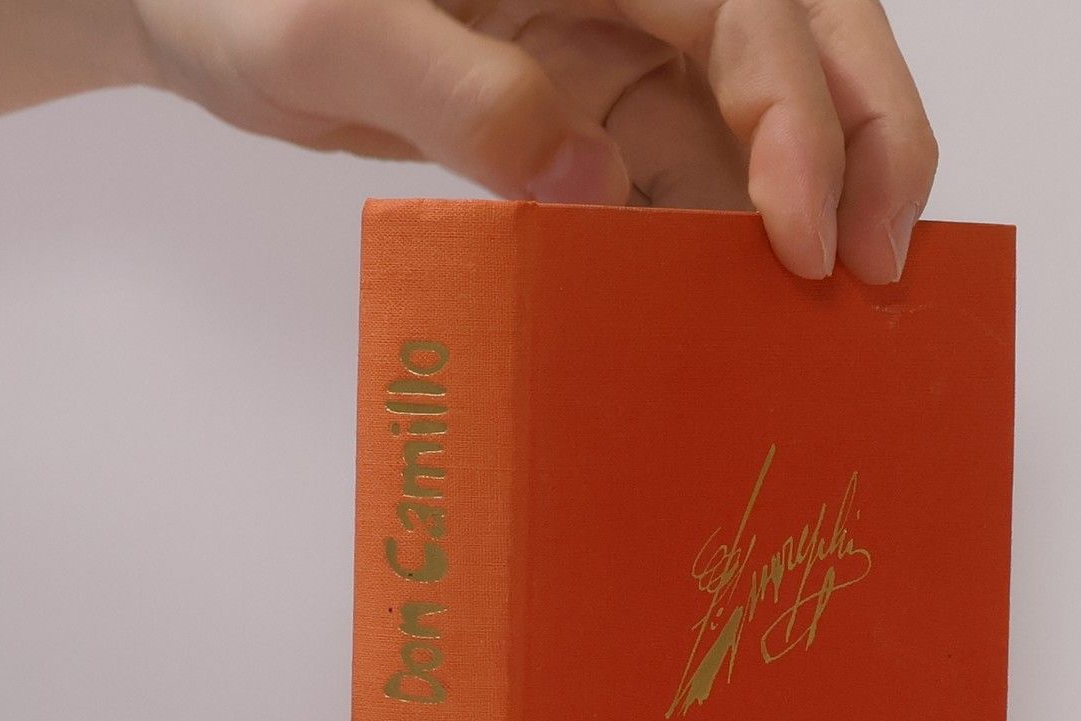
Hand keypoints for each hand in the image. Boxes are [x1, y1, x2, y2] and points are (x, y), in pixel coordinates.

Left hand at [130, 0, 938, 281]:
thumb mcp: (335, 29)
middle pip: (805, 44)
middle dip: (866, 147)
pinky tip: (727, 321)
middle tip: (887, 272)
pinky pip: (683, 180)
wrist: (193, 5)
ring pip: (758, 124)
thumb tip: (587, 182)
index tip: (806, 239)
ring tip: (822, 329)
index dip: (803, 118)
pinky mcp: (590, 116)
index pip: (751, 12)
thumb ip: (461, 93)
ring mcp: (616, 52)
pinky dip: (717, 247)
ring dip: (802, 216)